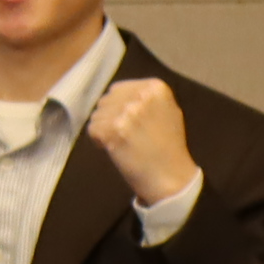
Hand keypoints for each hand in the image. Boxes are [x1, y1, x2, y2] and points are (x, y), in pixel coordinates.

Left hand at [86, 77, 195, 208]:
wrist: (170, 176)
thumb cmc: (168, 145)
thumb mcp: (167, 111)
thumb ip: (146, 98)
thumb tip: (119, 93)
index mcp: (156, 88)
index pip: (118, 89)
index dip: (118, 107)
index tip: (130, 122)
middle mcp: (141, 95)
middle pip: (106, 101)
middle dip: (110, 117)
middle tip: (126, 134)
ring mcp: (128, 112)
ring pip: (97, 115)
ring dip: (104, 129)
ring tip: (124, 142)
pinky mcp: (114, 129)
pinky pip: (93, 129)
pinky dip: (99, 141)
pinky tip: (116, 149)